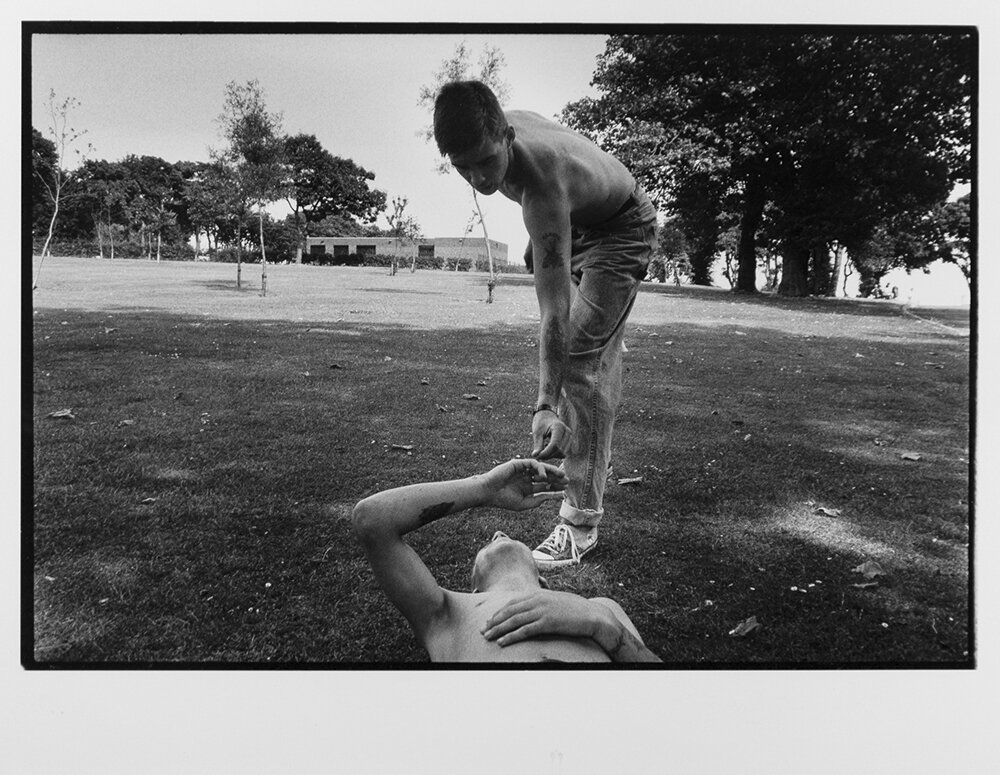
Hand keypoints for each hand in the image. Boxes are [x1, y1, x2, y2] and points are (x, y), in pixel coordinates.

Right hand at [478, 458, 567, 511]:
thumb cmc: (504, 500)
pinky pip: (533, 463)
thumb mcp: (525, 503)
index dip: (555, 487)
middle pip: (546, 477)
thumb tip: (555, 497)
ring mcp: (523, 470)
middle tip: (567, 480)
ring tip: (561, 475)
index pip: (545, 486)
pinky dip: (540, 468)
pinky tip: (544, 476)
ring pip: (541, 468)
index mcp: (528, 488)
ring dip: (552, 471)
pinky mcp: (519, 463)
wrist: (489, 492)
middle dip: (557, 478)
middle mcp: (527, 478)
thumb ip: (540, 499)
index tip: (565, 490)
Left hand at [481, 590, 601, 645]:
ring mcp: (542, 610)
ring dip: (498, 629)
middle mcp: (537, 600)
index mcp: (538, 594)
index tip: (489, 620)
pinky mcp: (547, 622)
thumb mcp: (555, 602)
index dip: (498, 612)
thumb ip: (541, 603)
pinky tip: (502, 642)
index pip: (512, 602)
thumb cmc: (575, 610)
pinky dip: (511, 636)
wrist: (592, 615)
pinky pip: (524, 630)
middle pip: (509, 611)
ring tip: (488, 637)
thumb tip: (531, 610)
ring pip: (513, 621)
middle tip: (482, 630)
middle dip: (494, 621)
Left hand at [530, 410, 571, 459]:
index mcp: (559, 427)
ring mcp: (570, 437)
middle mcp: (567, 432)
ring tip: (543, 450)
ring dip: (552, 455)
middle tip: (538, 455)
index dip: (546, 453)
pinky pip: (563, 453)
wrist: (547, 416)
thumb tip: (535, 456)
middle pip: (559, 450)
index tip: (537, 456)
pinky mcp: (569, 442)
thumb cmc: (541, 423)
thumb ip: (538, 445)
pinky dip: (555, 454)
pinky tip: (548, 448)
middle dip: (548, 455)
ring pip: (562, 453)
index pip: (555, 445)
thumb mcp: (537, 433)